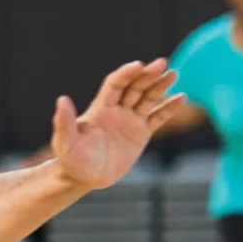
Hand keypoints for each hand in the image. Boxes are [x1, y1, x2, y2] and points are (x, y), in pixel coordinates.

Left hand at [51, 59, 184, 190]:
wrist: (83, 178)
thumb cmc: (71, 159)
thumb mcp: (65, 142)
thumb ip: (64, 122)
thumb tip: (61, 99)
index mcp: (100, 108)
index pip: (115, 84)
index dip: (126, 74)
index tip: (138, 65)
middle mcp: (117, 110)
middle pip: (135, 87)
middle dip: (147, 75)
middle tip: (162, 63)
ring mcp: (130, 121)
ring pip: (148, 99)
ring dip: (160, 86)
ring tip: (173, 73)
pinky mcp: (140, 134)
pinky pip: (157, 118)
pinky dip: (168, 109)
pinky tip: (181, 98)